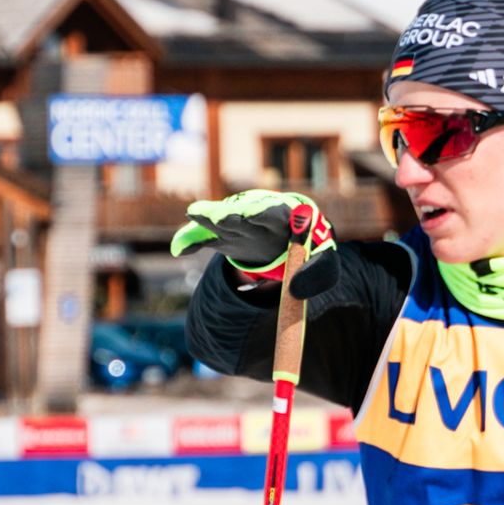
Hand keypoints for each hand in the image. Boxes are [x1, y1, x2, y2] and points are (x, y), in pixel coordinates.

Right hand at [170, 190, 330, 283]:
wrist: (290, 235)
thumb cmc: (311, 249)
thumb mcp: (323, 263)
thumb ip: (316, 274)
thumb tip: (296, 291)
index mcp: (283, 217)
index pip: (272, 213)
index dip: (262, 214)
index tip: (252, 215)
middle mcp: (257, 216)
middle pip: (241, 213)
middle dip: (233, 214)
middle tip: (222, 217)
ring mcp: (236, 224)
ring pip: (220, 222)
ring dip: (208, 219)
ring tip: (195, 214)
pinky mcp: (222, 236)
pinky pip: (204, 238)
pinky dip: (191, 242)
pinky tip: (180, 249)